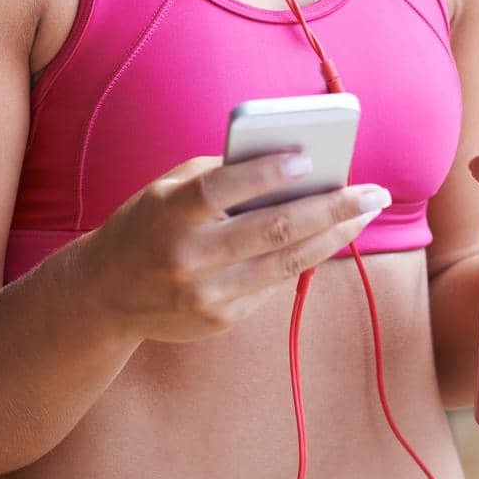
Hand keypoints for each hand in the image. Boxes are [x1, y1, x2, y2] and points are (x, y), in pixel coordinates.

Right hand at [82, 152, 391, 344]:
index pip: (221, 189)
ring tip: (365, 213)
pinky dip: (302, 258)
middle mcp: (188, 258)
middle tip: (373, 192)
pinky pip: (272, 285)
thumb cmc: (148, 223)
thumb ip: (219, 176)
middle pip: (271, 230)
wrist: (105, 295)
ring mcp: (205, 296)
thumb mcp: (167, 189)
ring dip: (334, 237)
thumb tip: (289, 166)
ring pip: (285, 263)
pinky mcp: (219, 321)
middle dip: (331, 209)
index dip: (264, 173)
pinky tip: (327, 238)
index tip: (307, 157)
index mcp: (170, 213)